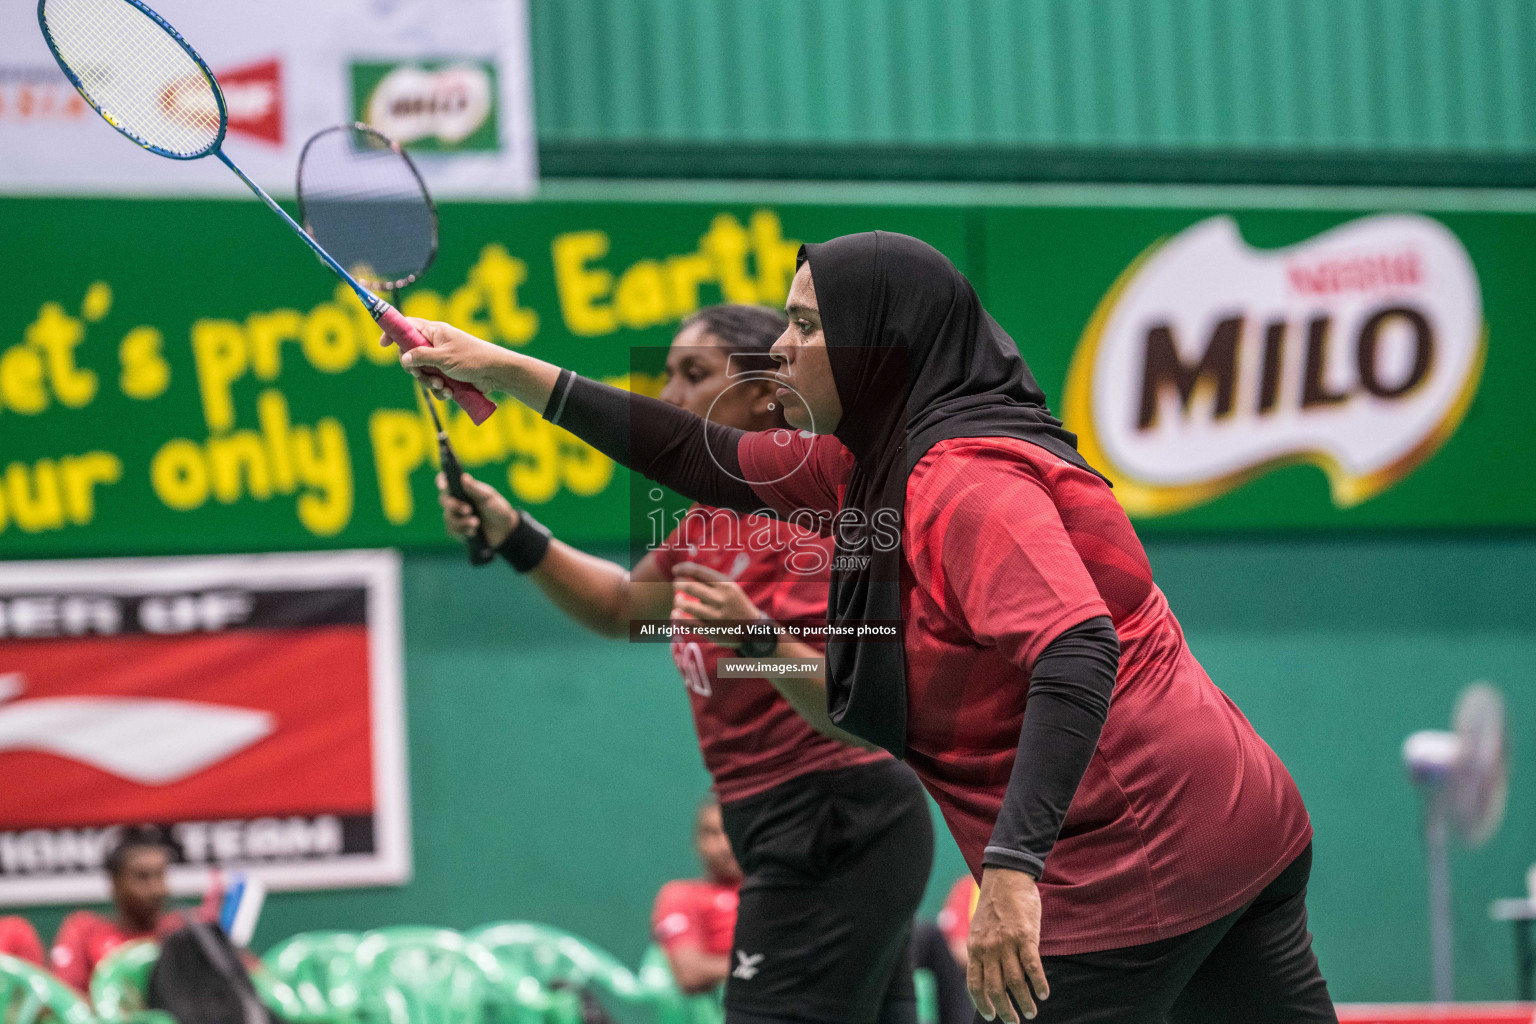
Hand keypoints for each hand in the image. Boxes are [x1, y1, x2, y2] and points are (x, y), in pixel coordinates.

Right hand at [386, 319, 507, 396]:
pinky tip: (450, 393)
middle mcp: (436, 344)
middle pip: (411, 356)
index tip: (383, 345)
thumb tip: (403, 358)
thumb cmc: (473, 359)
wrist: (497, 374)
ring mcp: (441, 360)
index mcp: (434, 332)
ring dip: (430, 383)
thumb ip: (422, 357)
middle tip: (423, 374)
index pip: (407, 326)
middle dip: (417, 369)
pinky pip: (435, 384)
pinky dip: (440, 390)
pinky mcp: (448, 375)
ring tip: (444, 386)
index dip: (394, 333)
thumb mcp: (444, 357)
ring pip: (422, 373)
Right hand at [438, 471, 517, 548]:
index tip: (444, 486)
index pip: (446, 481)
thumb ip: (476, 489)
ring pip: (448, 517)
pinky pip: (452, 530)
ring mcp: (454, 516)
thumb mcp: (489, 498)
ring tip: (476, 523)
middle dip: (454, 506)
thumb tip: (463, 477)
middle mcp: (455, 501)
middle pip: (443, 500)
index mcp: (462, 489)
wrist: (505, 530)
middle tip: (468, 510)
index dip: (441, 481)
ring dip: (462, 521)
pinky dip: (463, 531)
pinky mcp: (456, 530)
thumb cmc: (497, 509)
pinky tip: (473, 531)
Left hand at [671, 562, 762, 648]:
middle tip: (675, 584)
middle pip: (690, 587)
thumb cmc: (735, 604)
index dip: (683, 569)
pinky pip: (688, 623)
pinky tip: (675, 614)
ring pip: (687, 606)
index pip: (698, 572)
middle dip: (678, 584)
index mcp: (725, 585)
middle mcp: (720, 599)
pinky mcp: (711, 630)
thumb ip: (710, 581)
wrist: (752, 629)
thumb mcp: (729, 588)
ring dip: (678, 601)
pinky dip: (678, 618)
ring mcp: (715, 616)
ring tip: (678, 600)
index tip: (675, 570)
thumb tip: (684, 572)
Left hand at [967, 867, 1047, 1021]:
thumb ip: (981, 950)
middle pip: (996, 988)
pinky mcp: (1026, 936)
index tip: (991, 1015)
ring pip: (1015, 982)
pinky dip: (1039, 983)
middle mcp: (989, 948)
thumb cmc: (994, 904)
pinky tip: (1044, 993)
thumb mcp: (979, 928)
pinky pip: (1032, 967)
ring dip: (1024, 1001)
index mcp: (975, 947)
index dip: (982, 1003)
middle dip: (1004, 1010)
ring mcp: (1007, 943)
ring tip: (1031, 1012)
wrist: (1006, 877)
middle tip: (1013, 1021)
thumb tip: (984, 973)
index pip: (975, 984)